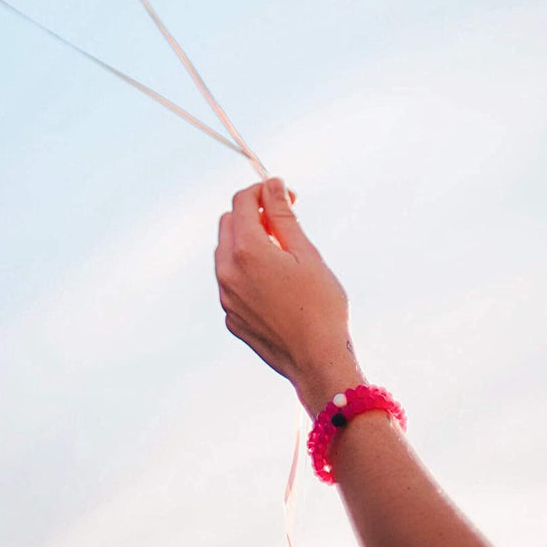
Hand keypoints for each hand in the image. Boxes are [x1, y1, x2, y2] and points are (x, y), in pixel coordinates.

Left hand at [215, 178, 363, 415]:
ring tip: (281, 253)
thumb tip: (272, 184)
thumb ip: (282, 216)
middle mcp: (227, 271)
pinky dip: (246, 272)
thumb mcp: (306, 254)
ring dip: (246, 242)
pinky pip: (231, 282)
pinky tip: (275, 284)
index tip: (285, 195)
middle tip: (284, 222)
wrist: (317, 362)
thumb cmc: (321, 306)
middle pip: (228, 223)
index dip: (262, 191)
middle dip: (252, 214)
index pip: (242, 202)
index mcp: (246, 251)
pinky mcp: (230, 316)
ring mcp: (225, 296)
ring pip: (225, 253)